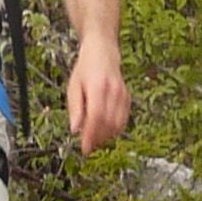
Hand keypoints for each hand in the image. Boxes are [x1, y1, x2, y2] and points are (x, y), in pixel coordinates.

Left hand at [65, 39, 130, 154]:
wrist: (103, 52)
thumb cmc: (86, 68)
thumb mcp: (73, 86)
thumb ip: (75, 109)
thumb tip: (75, 129)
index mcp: (98, 87)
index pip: (96, 117)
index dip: (91, 135)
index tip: (85, 148)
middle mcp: (113, 91)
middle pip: (108, 123)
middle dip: (98, 138)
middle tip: (88, 146)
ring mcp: (123, 95)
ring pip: (118, 124)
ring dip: (107, 136)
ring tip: (95, 140)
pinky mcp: (128, 98)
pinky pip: (124, 119)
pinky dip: (115, 129)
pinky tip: (105, 132)